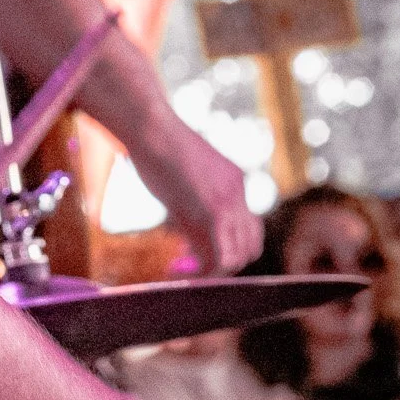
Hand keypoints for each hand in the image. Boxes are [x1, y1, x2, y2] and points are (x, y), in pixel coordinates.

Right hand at [127, 110, 263, 273]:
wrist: (150, 126)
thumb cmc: (154, 146)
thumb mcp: (181, 181)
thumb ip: (191, 210)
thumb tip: (189, 243)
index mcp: (234, 182)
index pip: (244, 228)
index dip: (221, 245)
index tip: (187, 251)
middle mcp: (239, 193)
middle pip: (250, 245)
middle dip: (221, 262)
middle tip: (187, 265)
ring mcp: (231, 202)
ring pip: (238, 256)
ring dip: (210, 273)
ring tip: (178, 271)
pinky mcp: (215, 211)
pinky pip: (221, 257)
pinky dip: (201, 273)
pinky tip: (174, 271)